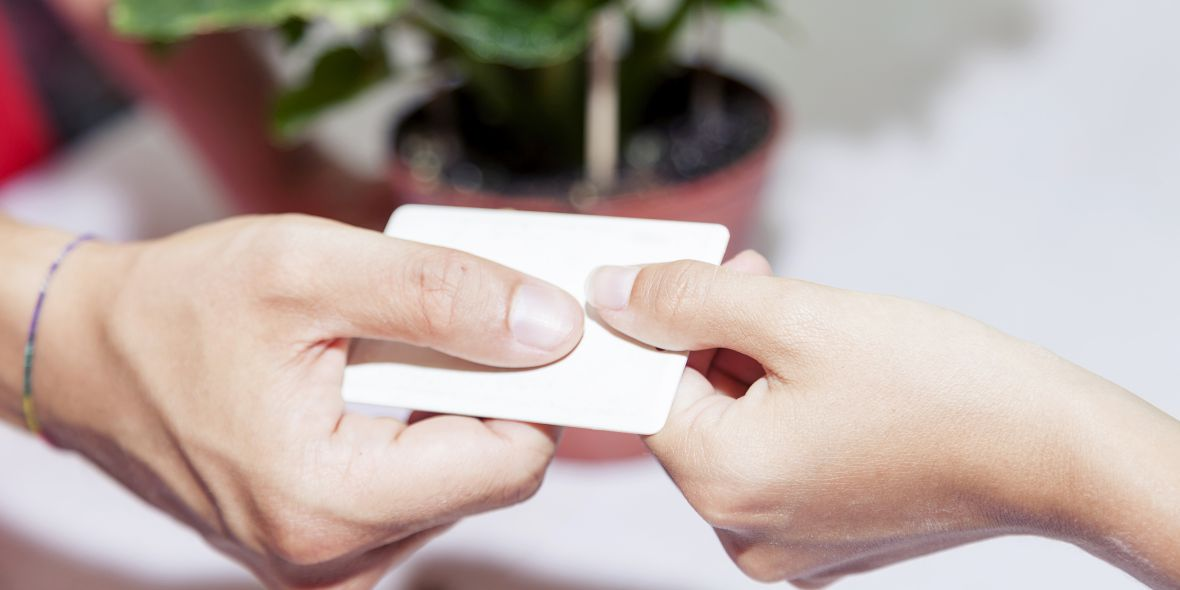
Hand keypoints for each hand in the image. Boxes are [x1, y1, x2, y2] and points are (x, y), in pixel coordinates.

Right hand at [2, 215, 582, 587]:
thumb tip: (551, 325)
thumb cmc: (176, 309)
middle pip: (488, 473)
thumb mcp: (310, 269)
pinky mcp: (321, 545)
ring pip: (455, 481)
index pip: (512, 462)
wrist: (85, 355)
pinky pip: (411, 488)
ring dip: (442, 407)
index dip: (535, 385)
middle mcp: (333, 557)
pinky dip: (412, 429)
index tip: (521, 321)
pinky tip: (366, 382)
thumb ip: (440, 293)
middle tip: (435, 320)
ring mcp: (326, 561)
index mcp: (330, 502)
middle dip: (483, 390)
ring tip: (379, 351)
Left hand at [587, 252, 1179, 587]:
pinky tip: (822, 371)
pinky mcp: (820, 539)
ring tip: (800, 322)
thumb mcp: (798, 317)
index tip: (687, 275)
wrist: (1052, 452)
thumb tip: (609, 292)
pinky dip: (780, 412)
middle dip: (711, 341)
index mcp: (724, 483)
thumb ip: (689, 300)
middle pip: (689, 413)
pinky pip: (771, 463)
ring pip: (730, 433)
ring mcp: (784, 544)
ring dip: (747, 369)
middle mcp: (742, 531)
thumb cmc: (939, 384)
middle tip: (755, 280)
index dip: (660, 323)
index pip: (647, 391)